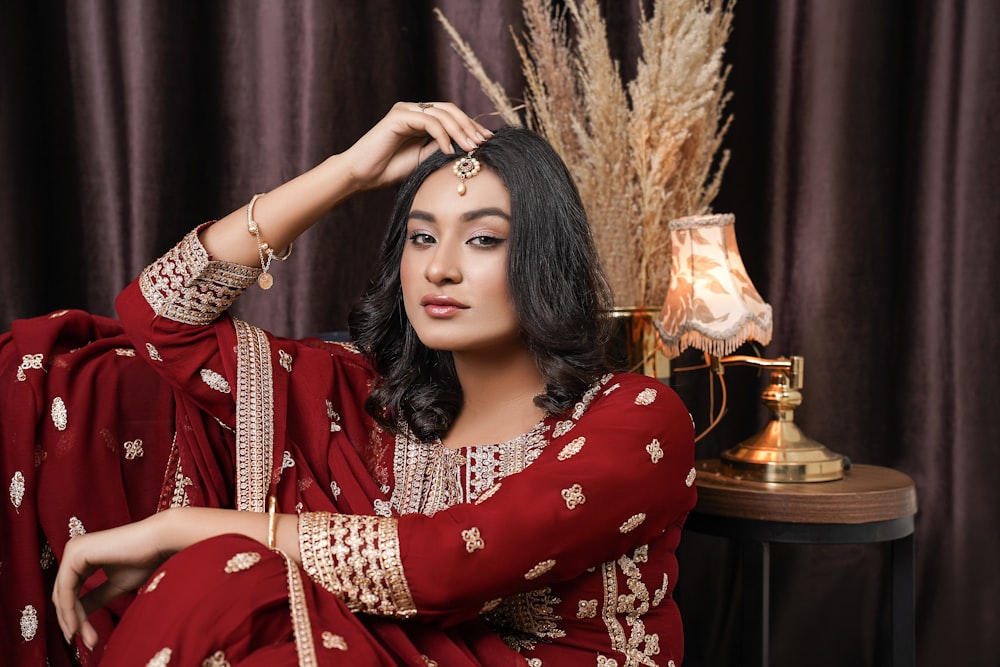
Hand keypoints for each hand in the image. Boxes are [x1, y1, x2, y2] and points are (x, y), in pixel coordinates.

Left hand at [52, 512, 173, 649]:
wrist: (160, 541)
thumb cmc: (145, 558)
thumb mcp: (115, 585)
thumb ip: (95, 598)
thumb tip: (78, 619)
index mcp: (83, 555)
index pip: (71, 591)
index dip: (75, 616)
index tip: (85, 637)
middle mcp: (74, 549)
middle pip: (63, 594)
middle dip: (72, 621)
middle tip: (86, 642)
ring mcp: (73, 550)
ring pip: (62, 594)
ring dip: (72, 619)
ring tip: (85, 638)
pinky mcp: (76, 554)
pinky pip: (66, 589)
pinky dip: (70, 610)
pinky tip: (77, 626)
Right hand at [342, 101, 492, 190]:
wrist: (362, 175)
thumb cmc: (390, 170)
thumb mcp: (424, 159)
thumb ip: (442, 149)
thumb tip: (468, 146)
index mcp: (421, 118)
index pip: (452, 116)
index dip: (471, 126)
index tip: (487, 140)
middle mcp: (414, 110)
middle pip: (450, 110)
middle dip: (469, 125)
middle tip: (484, 142)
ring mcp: (406, 110)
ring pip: (442, 114)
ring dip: (460, 130)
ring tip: (471, 147)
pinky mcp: (398, 116)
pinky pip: (428, 121)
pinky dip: (442, 135)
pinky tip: (449, 150)